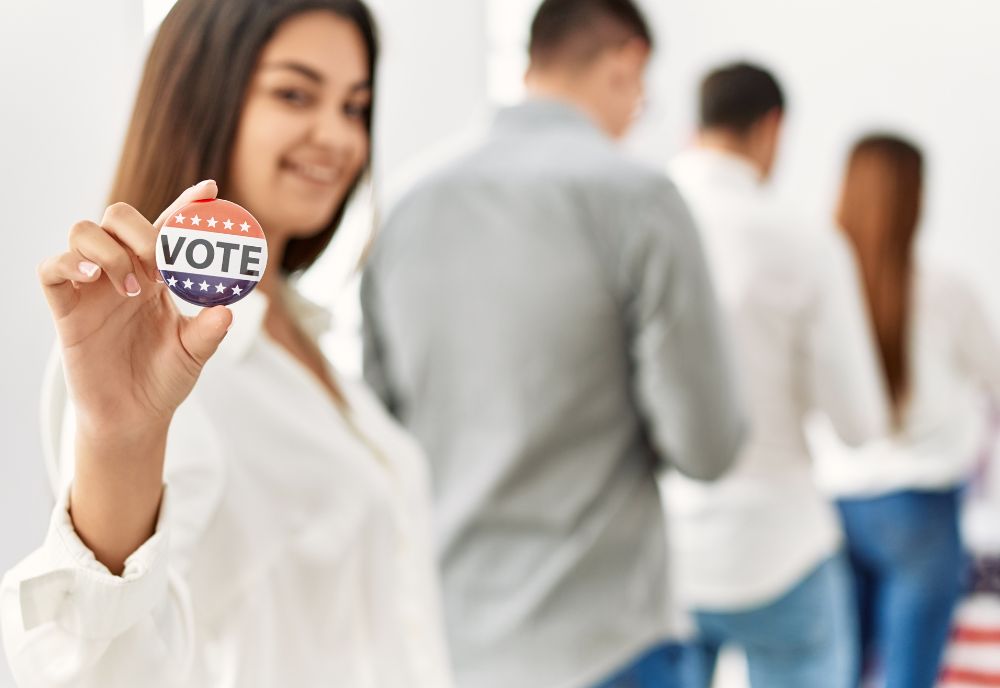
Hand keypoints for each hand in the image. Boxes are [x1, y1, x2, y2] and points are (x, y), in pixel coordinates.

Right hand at [38, 180, 232, 438]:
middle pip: (118, 217)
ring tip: (131, 288)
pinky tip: (92, 276)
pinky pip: (51, 269)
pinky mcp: (66, 309)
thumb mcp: (194, 354)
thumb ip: (209, 332)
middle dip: (139, 228)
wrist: (133, 417)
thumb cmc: (163, 378)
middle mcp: (123, 272)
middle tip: (160, 260)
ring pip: (83, 232)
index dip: (187, 205)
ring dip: (109, 249)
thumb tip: (226, 311)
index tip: (211, 191)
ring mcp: (92, 287)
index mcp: (157, 276)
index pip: (169, 229)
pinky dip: (68, 262)